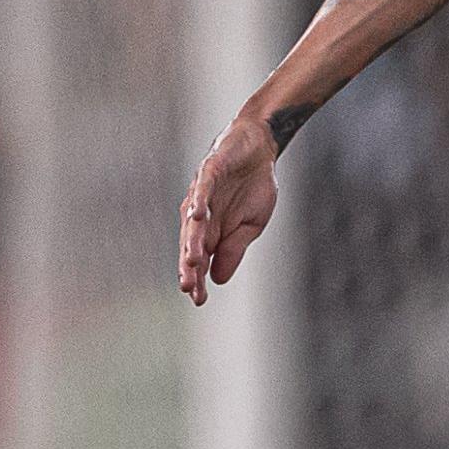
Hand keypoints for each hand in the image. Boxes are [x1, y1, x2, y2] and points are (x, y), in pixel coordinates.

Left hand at [178, 110, 283, 301]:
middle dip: (190, 266)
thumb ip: (233, 249)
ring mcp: (202, 194)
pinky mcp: (209, 173)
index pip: (200, 259)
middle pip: (192, 244)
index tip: (199, 300)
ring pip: (194, 222)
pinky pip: (202, 190)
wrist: (258, 149)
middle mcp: (201, 215)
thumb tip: (219, 279)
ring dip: (193, 241)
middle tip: (189, 287)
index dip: (198, 278)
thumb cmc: (252, 187)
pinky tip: (198, 217)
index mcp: (212, 231)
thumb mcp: (250, 225)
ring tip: (193, 260)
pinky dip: (199, 202)